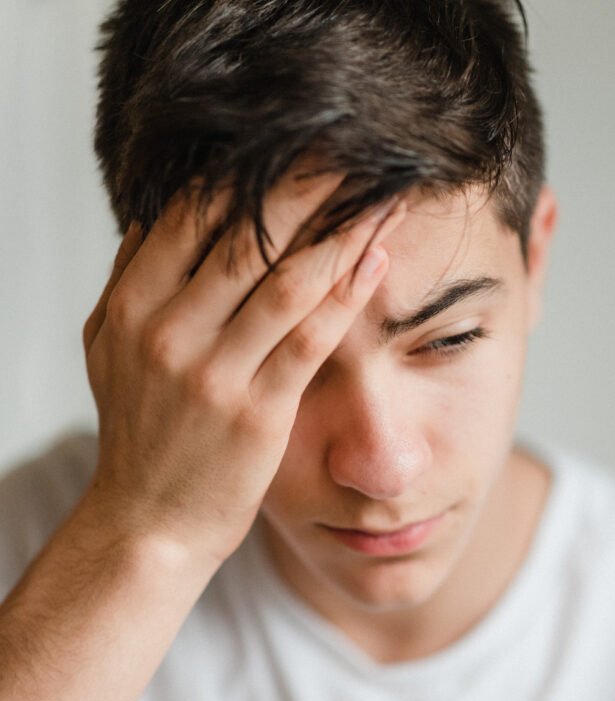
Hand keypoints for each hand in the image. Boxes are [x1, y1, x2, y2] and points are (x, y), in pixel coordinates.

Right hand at [81, 166, 405, 566]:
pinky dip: (347, 293)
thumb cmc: (141, 436)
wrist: (149, 524)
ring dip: (340, 230)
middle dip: (308, 185)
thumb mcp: (111, 353)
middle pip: (246, 234)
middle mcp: (166, 332)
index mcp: (130, 307)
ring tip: (383, 193)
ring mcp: (211, 373)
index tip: (298, 142)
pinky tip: (377, 258)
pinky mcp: (256, 412)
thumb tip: (161, 215)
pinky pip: (309, 338)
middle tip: (356, 149)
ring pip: (285, 280)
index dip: (249, 170)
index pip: (192, 214)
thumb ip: (133, 283)